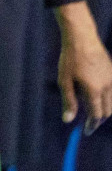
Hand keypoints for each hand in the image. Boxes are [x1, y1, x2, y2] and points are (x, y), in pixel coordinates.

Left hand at [56, 2, 111, 132]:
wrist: (82, 38)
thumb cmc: (70, 59)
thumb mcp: (64, 80)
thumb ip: (68, 101)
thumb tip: (68, 120)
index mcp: (94, 89)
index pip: (97, 115)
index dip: (91, 125)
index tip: (86, 132)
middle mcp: (107, 85)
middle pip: (108, 111)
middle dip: (99, 119)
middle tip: (89, 124)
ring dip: (105, 109)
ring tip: (93, 111)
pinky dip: (108, 99)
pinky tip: (98, 97)